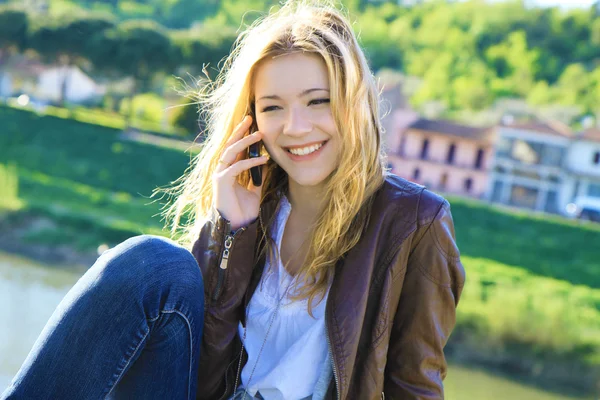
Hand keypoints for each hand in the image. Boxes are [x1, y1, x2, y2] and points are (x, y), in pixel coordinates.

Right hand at [213, 115, 268, 230]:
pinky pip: (236, 167)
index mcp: (228, 170)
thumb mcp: (254, 190)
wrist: (237, 226)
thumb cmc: (243, 211)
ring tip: (259, 135)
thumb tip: (265, 164)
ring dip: (245, 142)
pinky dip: (250, 162)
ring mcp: (220, 175)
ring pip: (231, 152)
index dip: (242, 135)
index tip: (252, 124)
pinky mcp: (222, 182)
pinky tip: (263, 159)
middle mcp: (222, 170)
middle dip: (240, 131)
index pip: (234, 148)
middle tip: (250, 119)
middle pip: (230, 145)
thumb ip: (257, 177)